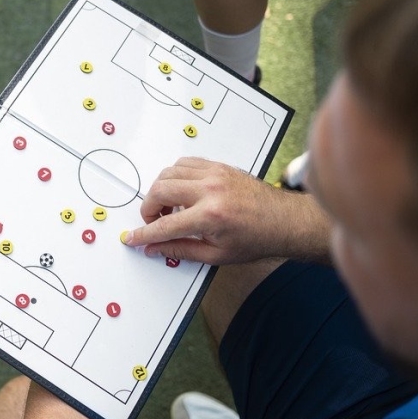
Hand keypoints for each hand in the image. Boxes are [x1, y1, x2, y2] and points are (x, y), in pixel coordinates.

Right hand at [121, 157, 327, 264]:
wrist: (284, 221)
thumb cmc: (256, 239)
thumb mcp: (216, 255)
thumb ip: (180, 250)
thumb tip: (154, 248)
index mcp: (210, 216)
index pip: (164, 226)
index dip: (144, 233)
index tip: (133, 237)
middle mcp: (210, 190)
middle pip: (160, 190)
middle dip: (149, 208)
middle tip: (154, 221)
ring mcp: (214, 174)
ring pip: (169, 172)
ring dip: (161, 190)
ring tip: (169, 207)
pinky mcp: (218, 166)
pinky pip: (184, 163)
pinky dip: (176, 175)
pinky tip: (182, 191)